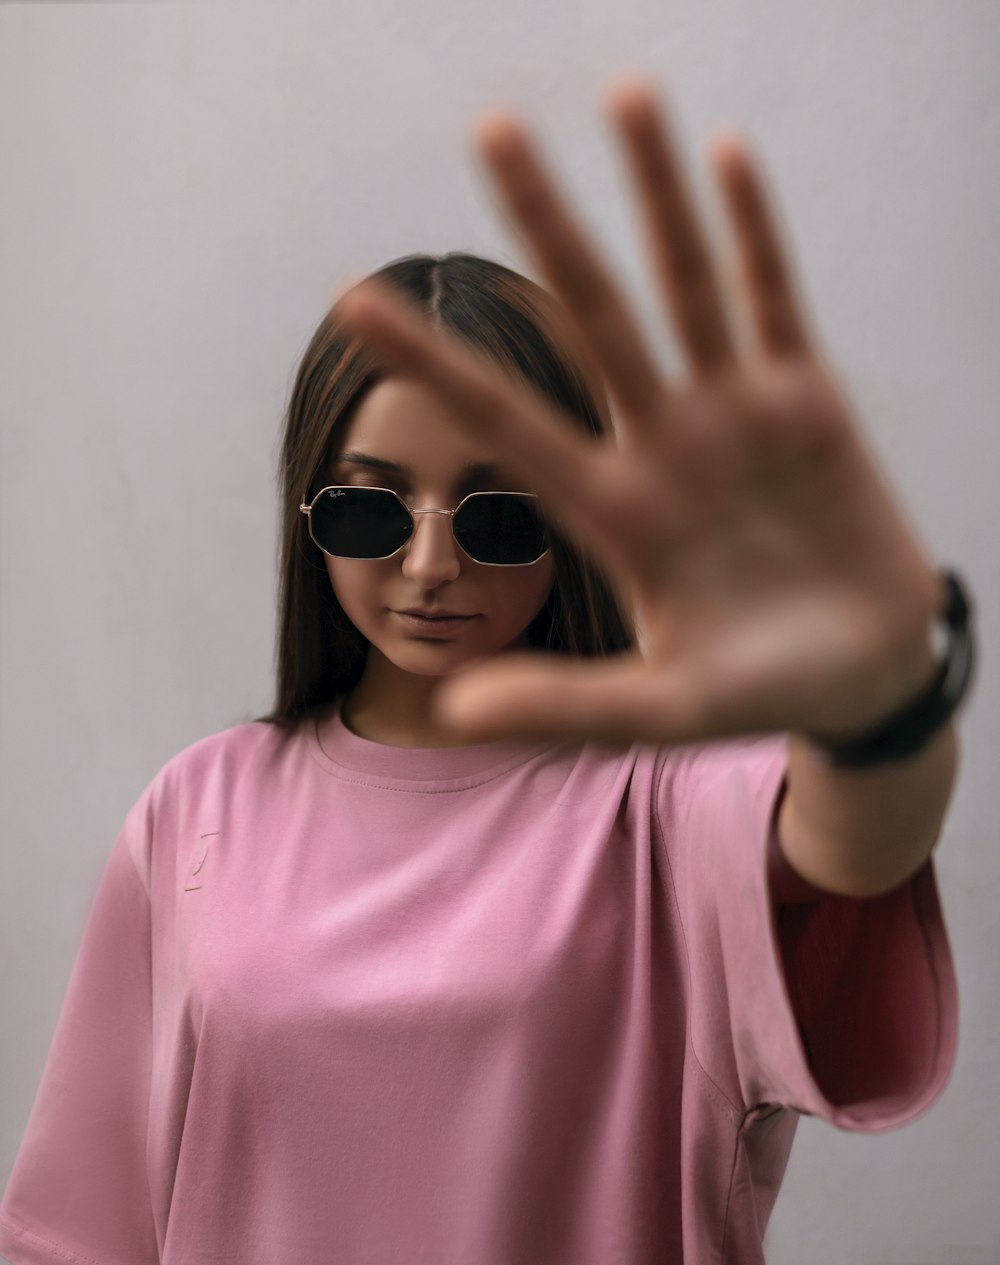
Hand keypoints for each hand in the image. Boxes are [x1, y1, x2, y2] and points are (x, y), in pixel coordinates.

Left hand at [335, 75, 941, 746]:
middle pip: (590, 316)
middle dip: (546, 224)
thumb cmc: (756, 694)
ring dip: (656, 194)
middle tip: (491, 128)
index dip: (434, 364)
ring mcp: (732, 415)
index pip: (506, 420)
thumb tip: (454, 711)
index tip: (353, 297)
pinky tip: (726, 156)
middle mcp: (660, 443)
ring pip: (683, 284)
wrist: (860, 674)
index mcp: (614, 511)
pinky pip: (773, 301)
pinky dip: (753, 235)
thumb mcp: (661, 709)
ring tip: (624, 92)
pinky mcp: (806, 401)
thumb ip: (565, 705)